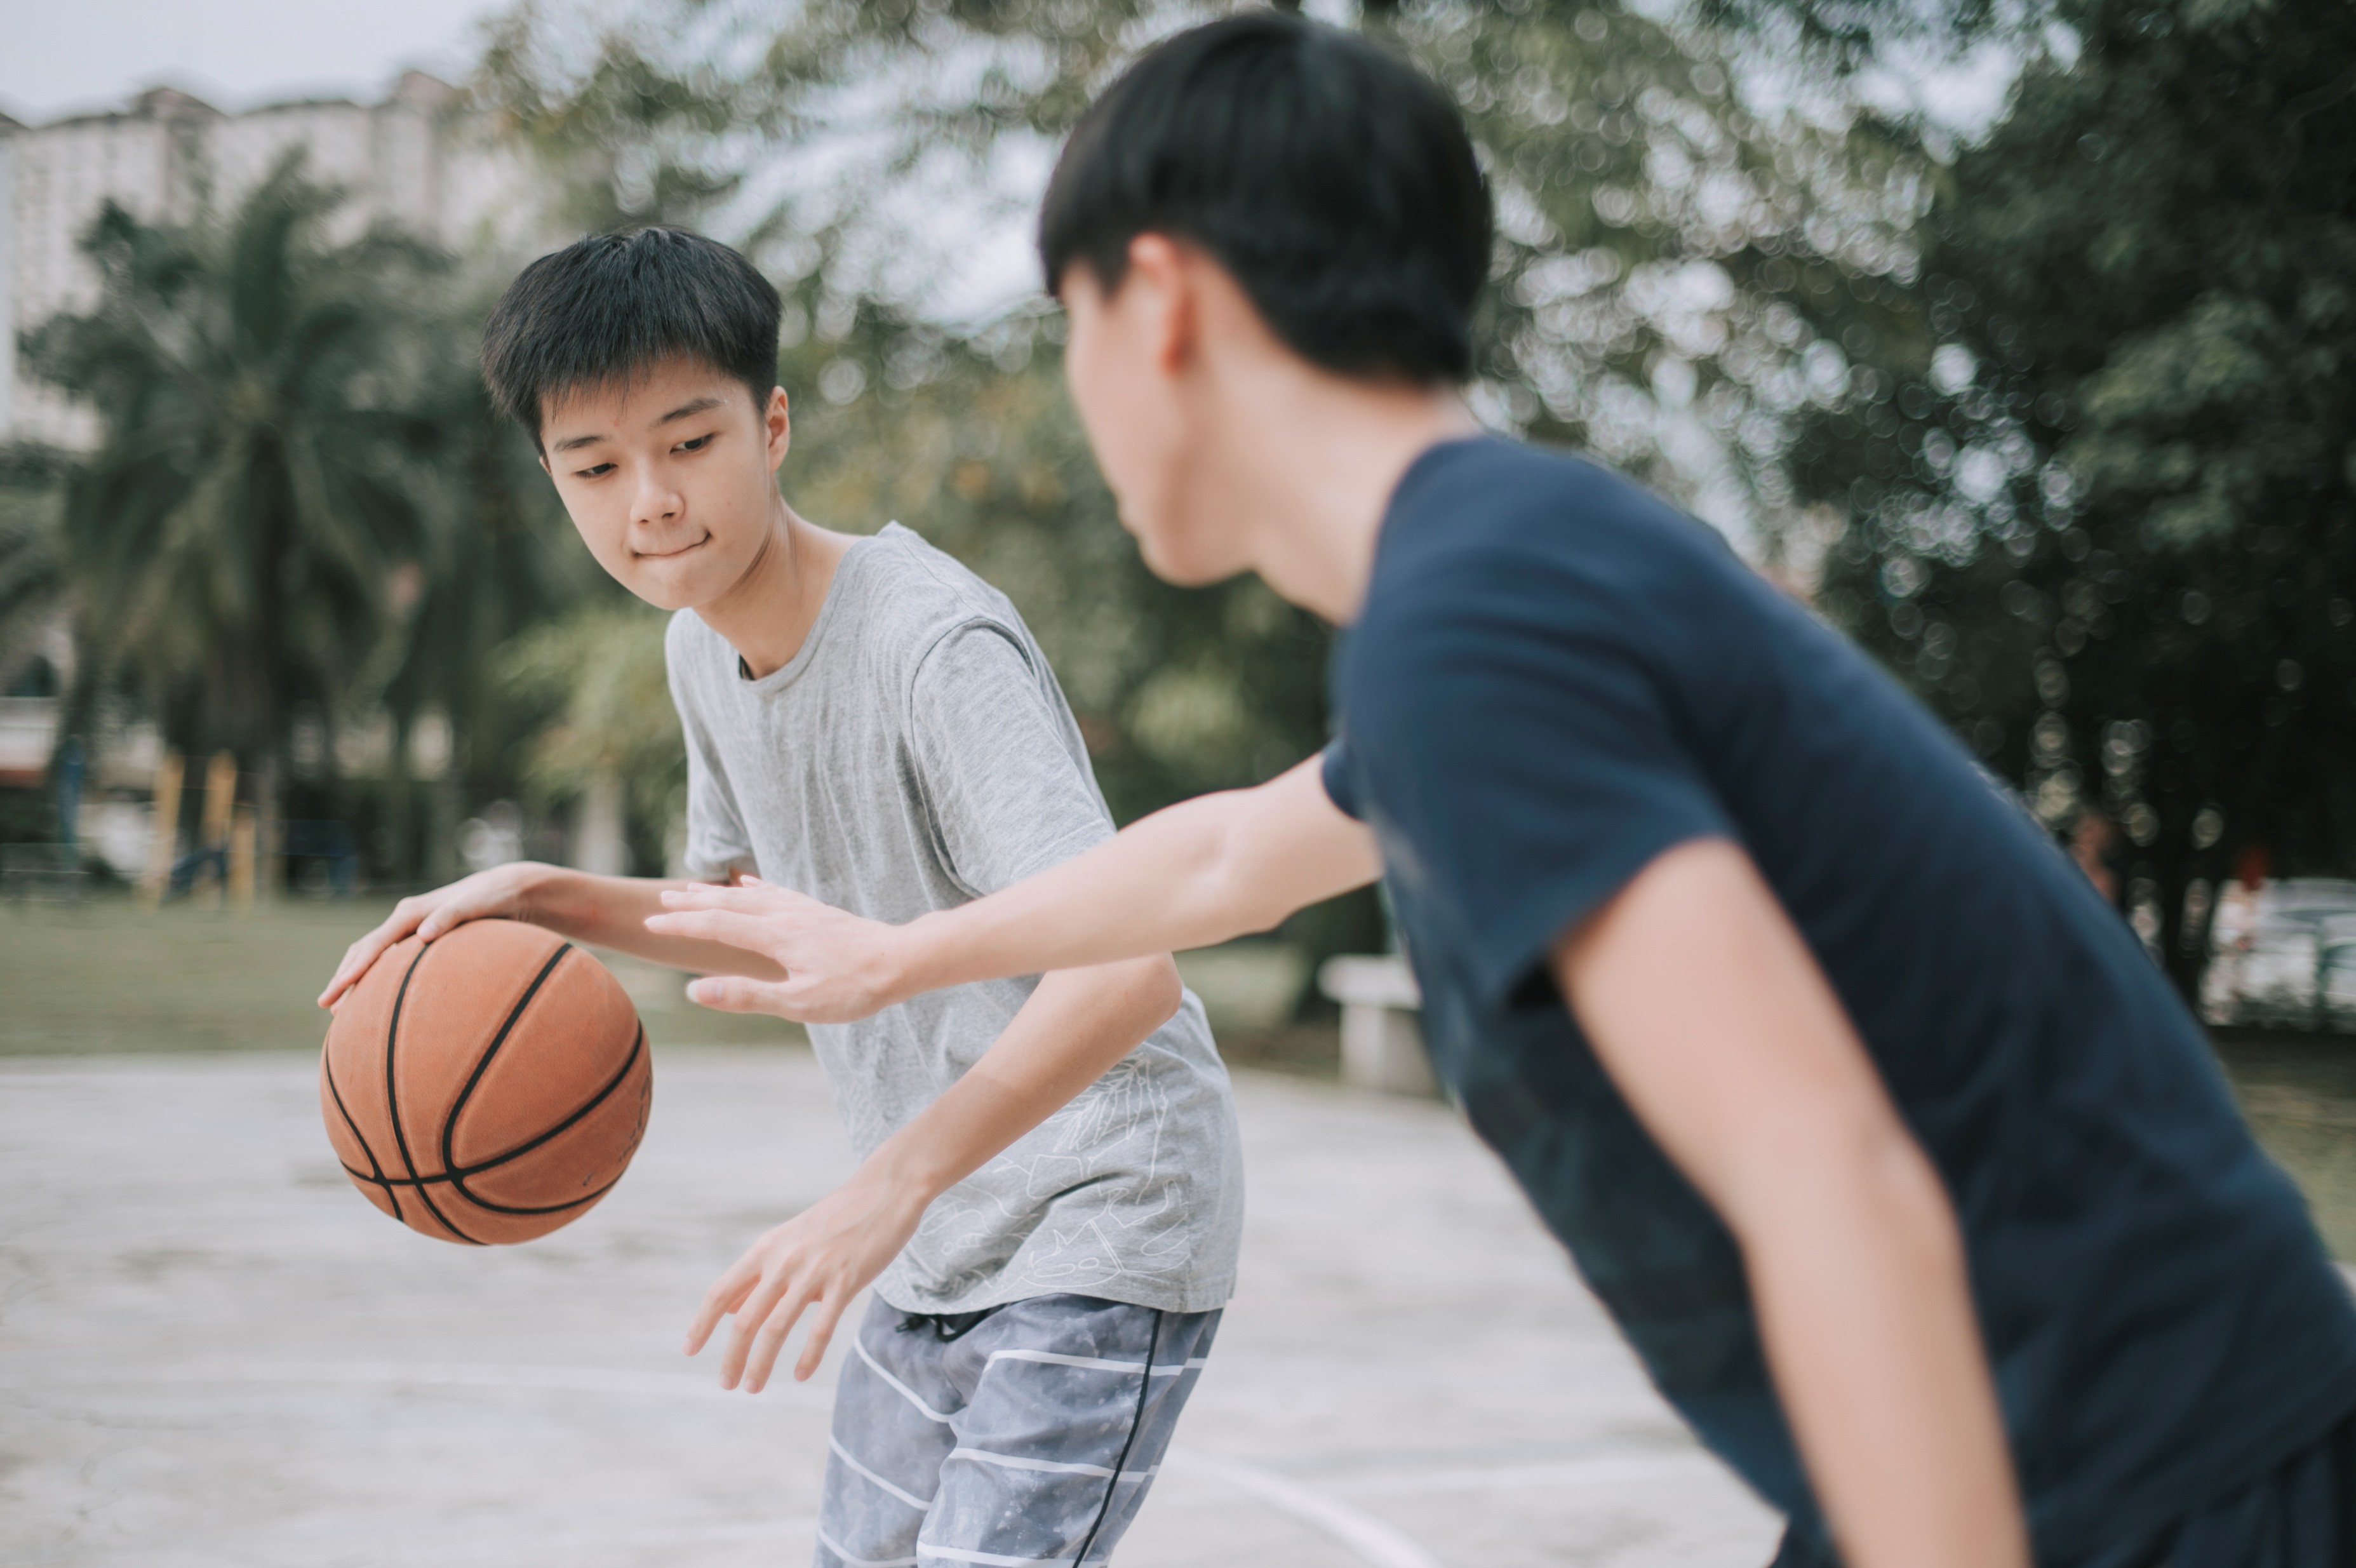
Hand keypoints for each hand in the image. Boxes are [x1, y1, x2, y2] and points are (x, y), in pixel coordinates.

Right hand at [317, 862, 548, 1009]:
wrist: (505, 890)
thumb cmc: (491, 899)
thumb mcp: (475, 905)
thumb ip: (451, 917)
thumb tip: (422, 935)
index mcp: (412, 912)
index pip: (376, 943)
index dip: (357, 966)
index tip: (340, 987)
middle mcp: (405, 919)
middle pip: (365, 949)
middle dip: (344, 977)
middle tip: (325, 1005)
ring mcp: (409, 928)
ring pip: (372, 954)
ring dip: (355, 978)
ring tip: (340, 1009)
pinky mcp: (417, 937)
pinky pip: (388, 958)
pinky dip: (375, 976)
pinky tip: (372, 998)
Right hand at [645, 878, 908, 1022]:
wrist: (903, 961)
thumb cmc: (854, 988)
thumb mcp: (799, 1003)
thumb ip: (746, 996)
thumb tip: (695, 991)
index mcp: (775, 937)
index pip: (716, 925)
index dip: (682, 925)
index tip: (652, 924)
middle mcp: (785, 916)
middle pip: (729, 904)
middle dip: (693, 903)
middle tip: (661, 901)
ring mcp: (803, 911)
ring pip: (751, 896)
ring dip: (717, 893)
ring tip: (692, 889)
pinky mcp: (818, 912)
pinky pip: (777, 892)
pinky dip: (755, 887)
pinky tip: (747, 883)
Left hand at [685, 1165, 928, 1389]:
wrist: (884, 1192)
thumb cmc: (835, 1220)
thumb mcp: (789, 1241)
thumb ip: (760, 1276)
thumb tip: (729, 1311)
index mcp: (766, 1250)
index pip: (721, 1292)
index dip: (701, 1323)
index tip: (689, 1350)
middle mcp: (784, 1261)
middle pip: (745, 1319)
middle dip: (732, 1357)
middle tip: (727, 1384)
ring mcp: (814, 1271)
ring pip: (776, 1328)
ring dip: (760, 1364)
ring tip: (753, 1387)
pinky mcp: (846, 1281)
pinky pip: (821, 1328)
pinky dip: (808, 1357)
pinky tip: (800, 1375)